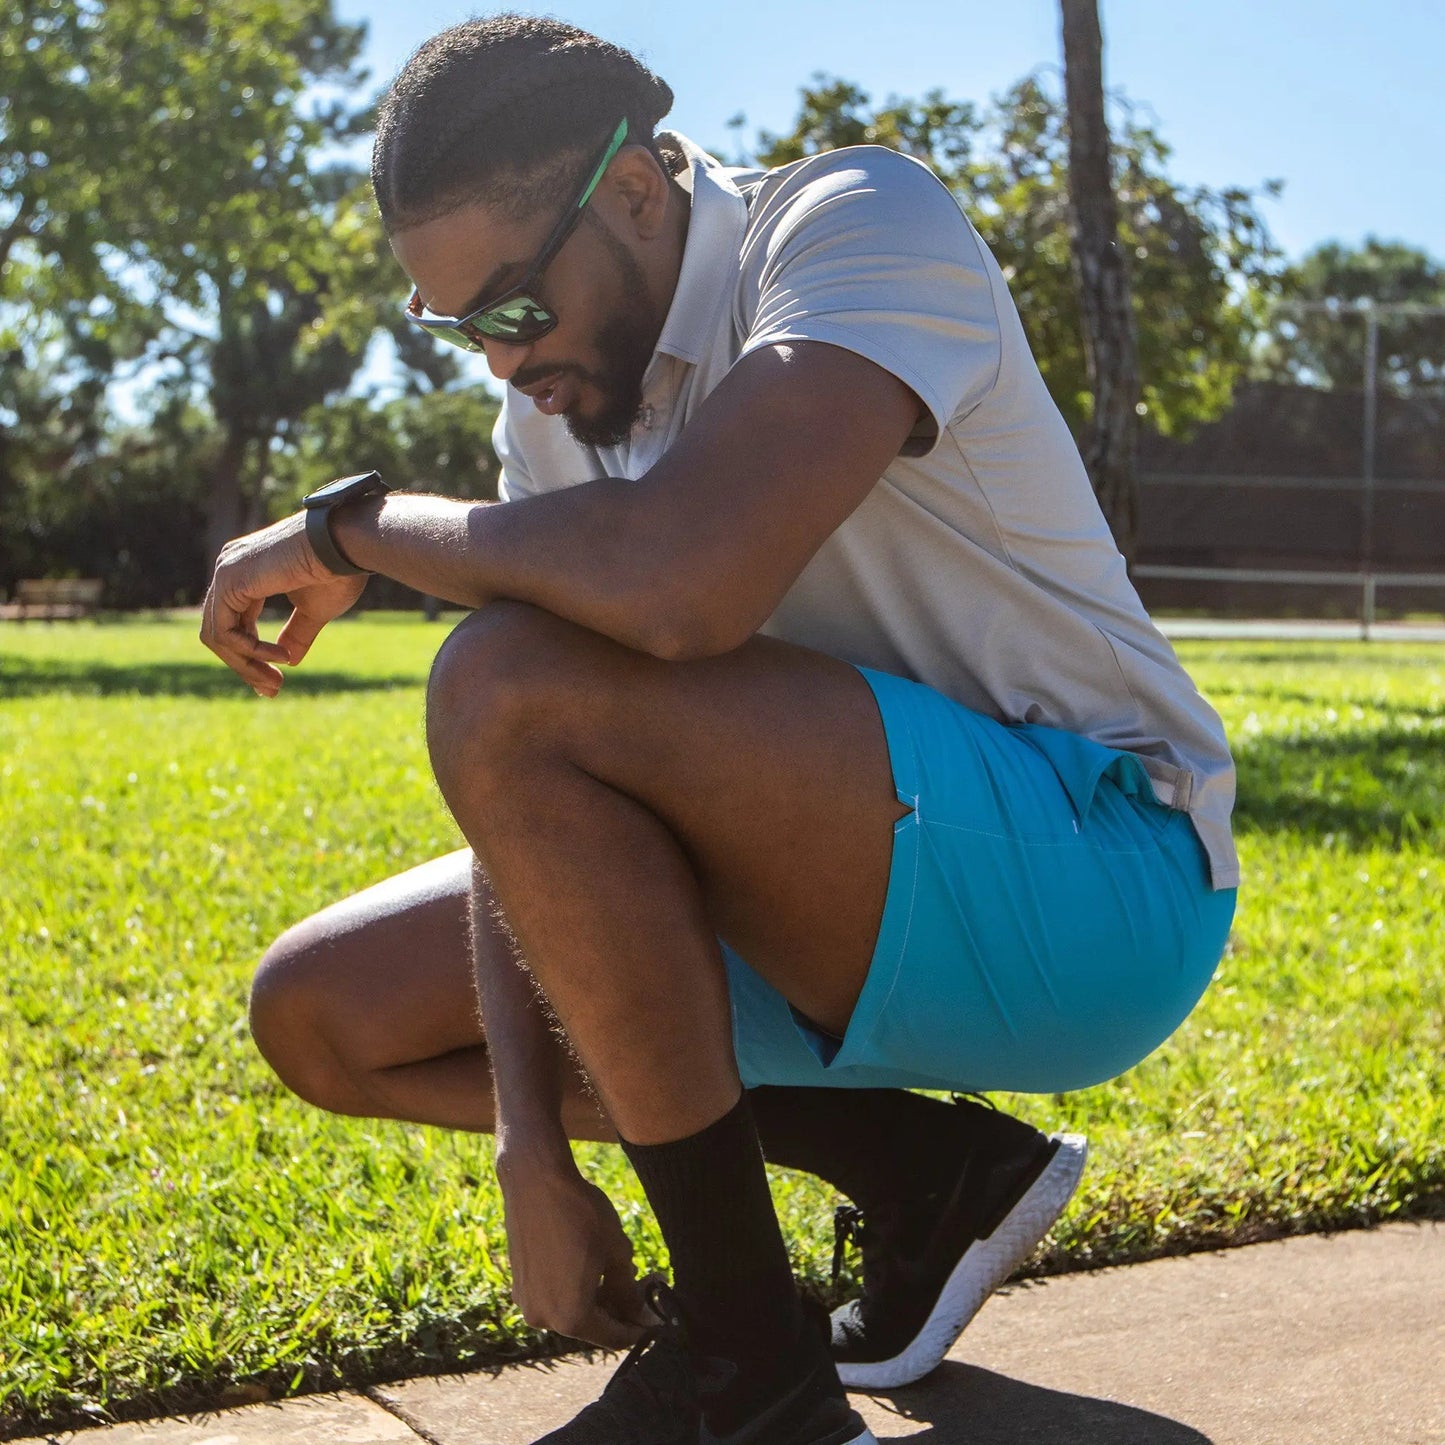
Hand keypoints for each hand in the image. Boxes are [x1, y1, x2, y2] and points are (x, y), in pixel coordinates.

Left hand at [199, 512, 367, 694]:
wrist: (346, 546)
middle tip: (273, 690)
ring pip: (217, 636)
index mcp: (246, 571)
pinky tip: (281, 656)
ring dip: (246, 665)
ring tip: (276, 681)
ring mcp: (226, 572)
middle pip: (221, 632)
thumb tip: (287, 660)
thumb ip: (296, 633)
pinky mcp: (230, 580)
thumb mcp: (314, 611)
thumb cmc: (337, 571)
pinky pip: (225, 631)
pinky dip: (250, 651)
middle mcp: (229, 568)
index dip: (252, 656)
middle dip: (245, 666)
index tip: (277, 683)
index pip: (234, 622)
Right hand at [498, 1153, 652, 1349]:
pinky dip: (573, 1288)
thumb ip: (628, 1291)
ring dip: (596, 1298)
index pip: (614, 1337)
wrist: (536, 1182)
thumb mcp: (617, 1253)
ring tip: (617, 1270)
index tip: (654, 1315)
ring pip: (571, 1311)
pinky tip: (589, 1263)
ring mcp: (527, 1303)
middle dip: (618, 1309)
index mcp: (571, 1318)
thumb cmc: (581, 1215)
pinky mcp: (519, 1286)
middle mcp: (544, 1320)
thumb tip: (638, 1312)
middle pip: (591, 1326)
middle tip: (641, 1284)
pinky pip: (553, 1297)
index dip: (638, 1328)